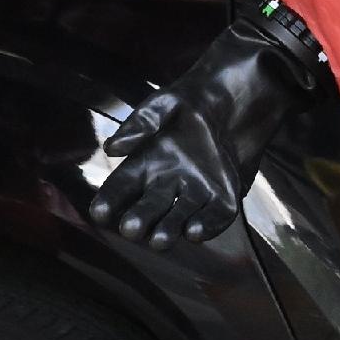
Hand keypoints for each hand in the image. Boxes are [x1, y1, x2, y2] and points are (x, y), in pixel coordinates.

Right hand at [92, 1, 330, 250]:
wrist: (241, 98)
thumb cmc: (196, 99)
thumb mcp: (165, 104)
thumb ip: (140, 125)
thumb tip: (112, 148)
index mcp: (146, 162)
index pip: (122, 187)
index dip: (110, 200)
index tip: (98, 213)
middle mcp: (167, 183)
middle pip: (148, 209)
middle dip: (138, 221)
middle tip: (130, 230)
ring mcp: (195, 194)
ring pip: (177, 219)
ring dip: (168, 231)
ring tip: (158, 240)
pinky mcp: (223, 199)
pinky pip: (212, 218)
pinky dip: (204, 227)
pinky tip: (194, 232)